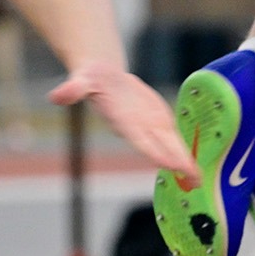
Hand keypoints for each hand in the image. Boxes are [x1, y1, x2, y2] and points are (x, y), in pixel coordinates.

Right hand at [49, 62, 198, 184]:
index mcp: (121, 120)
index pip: (138, 137)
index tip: (167, 162)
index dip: (152, 149)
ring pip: (169, 146)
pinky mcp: (158, 121)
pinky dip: (184, 152)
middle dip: (174, 162)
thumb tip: (56, 95)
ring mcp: (148, 126)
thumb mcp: (81, 78)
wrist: (102, 76)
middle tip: (192, 179)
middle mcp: (136, 128)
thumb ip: (73, 89)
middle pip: (158, 147)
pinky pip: (173, 138)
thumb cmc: (90, 77)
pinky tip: (196, 166)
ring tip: (199, 179)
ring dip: (184, 162)